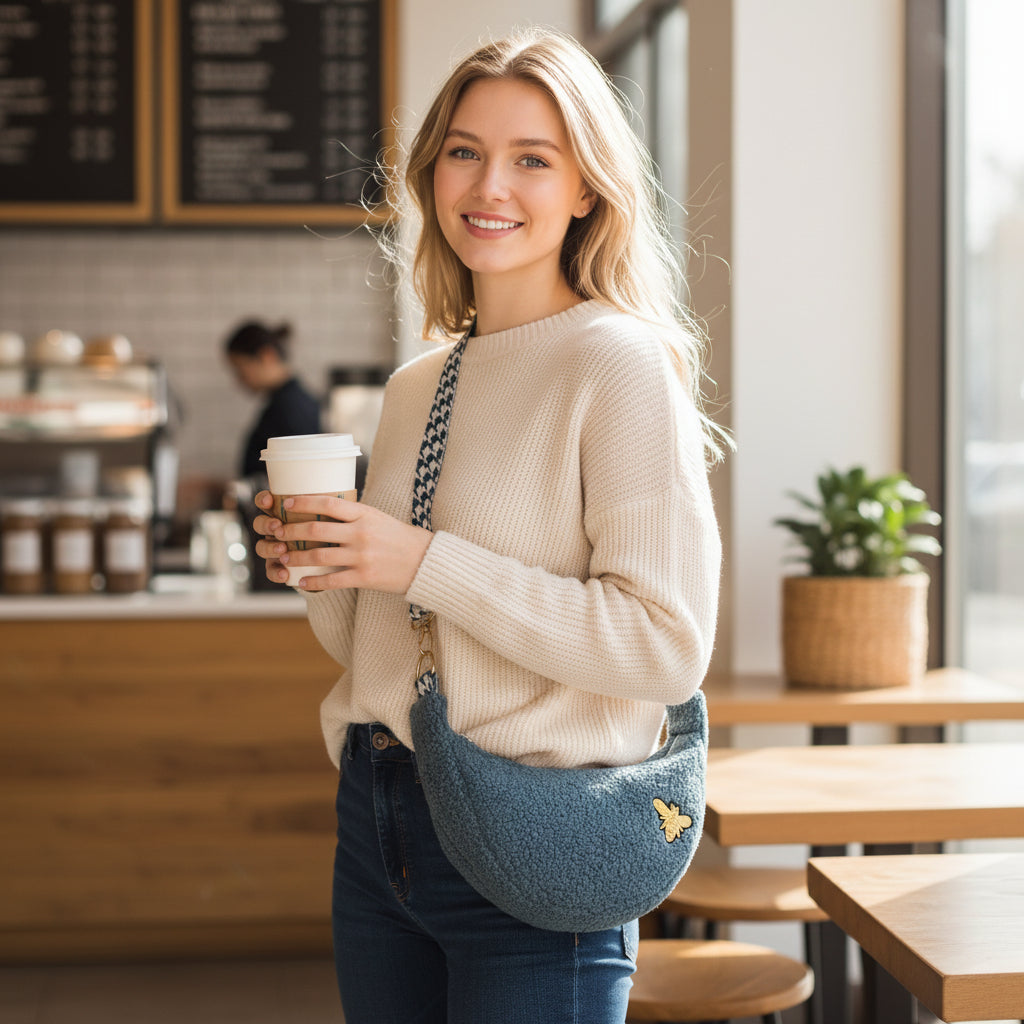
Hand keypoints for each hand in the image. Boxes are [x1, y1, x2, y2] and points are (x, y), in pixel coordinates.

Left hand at [252, 490, 432, 592]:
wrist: (424, 560)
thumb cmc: (398, 537)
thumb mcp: (378, 517)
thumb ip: (354, 514)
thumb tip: (325, 508)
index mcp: (364, 514)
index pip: (327, 504)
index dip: (303, 503)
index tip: (287, 504)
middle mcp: (361, 533)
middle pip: (316, 530)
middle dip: (291, 532)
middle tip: (278, 533)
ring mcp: (362, 556)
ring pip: (319, 557)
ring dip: (297, 558)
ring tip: (285, 558)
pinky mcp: (365, 577)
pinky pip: (332, 581)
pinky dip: (314, 582)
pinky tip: (302, 582)